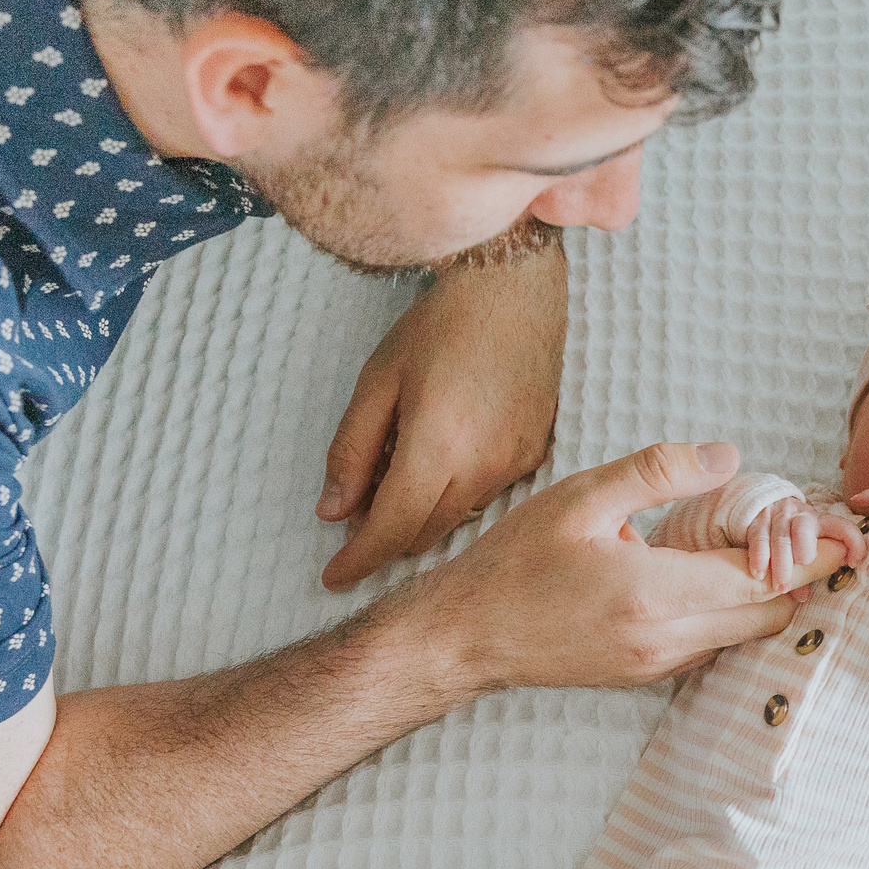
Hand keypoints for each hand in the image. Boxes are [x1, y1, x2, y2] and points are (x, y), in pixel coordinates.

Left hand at [317, 241, 567, 590]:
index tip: (333, 578)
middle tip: (354, 523)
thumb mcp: (376, 382)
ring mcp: (515, 465)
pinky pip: (485, 497)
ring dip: (420, 519)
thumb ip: (352, 451)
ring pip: (456, 520)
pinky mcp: (535, 456)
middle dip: (385, 541)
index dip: (358, 560)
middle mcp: (483, 467)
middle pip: (424, 535)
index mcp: (437, 447)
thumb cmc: (439, 326)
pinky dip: (453, 496)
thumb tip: (333, 512)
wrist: (514, 290)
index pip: (390, 529)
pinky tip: (439, 464)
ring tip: (395, 481)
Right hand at [400, 441, 808, 693]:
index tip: (847, 537)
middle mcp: (664, 640)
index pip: (761, 580)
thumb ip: (658, 472)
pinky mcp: (647, 677)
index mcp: (652, 592)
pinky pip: (712, 645)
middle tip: (802, 532)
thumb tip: (729, 456)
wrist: (466, 636)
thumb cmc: (514, 562)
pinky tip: (714, 577)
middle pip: (767, 615)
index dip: (811, 558)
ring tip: (759, 548)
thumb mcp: (581, 497)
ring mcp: (657, 666)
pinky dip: (729, 613)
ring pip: (743, 634)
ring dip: (762, 597)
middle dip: (795, 576)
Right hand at [745, 494, 865, 601]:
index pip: (842, 528)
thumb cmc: (791, 534)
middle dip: (805, 546)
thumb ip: (809, 569)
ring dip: (781, 563)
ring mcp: (777, 517)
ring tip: (781, 586)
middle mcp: (800, 516)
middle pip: (804, 529)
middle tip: (805, 563)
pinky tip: (759, 573)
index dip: (853, 543)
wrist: (763, 504)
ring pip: (780, 537)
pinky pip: (758, 538)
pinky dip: (759, 557)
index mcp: (820, 522)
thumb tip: (804, 596)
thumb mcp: (806, 543)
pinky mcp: (757, 522)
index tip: (853, 563)